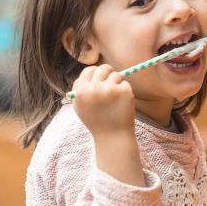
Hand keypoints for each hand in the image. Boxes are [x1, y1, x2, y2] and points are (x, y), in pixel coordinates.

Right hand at [71, 64, 142, 186]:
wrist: (112, 137)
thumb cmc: (96, 122)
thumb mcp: (81, 107)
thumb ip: (81, 89)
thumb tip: (91, 71)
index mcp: (81, 91)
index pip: (89, 70)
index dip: (96, 73)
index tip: (101, 78)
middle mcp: (94, 88)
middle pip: (103, 68)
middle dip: (109, 73)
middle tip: (112, 82)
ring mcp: (109, 89)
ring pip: (116, 75)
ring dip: (117, 84)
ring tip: (116, 100)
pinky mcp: (124, 91)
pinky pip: (125, 84)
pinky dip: (125, 92)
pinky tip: (122, 104)